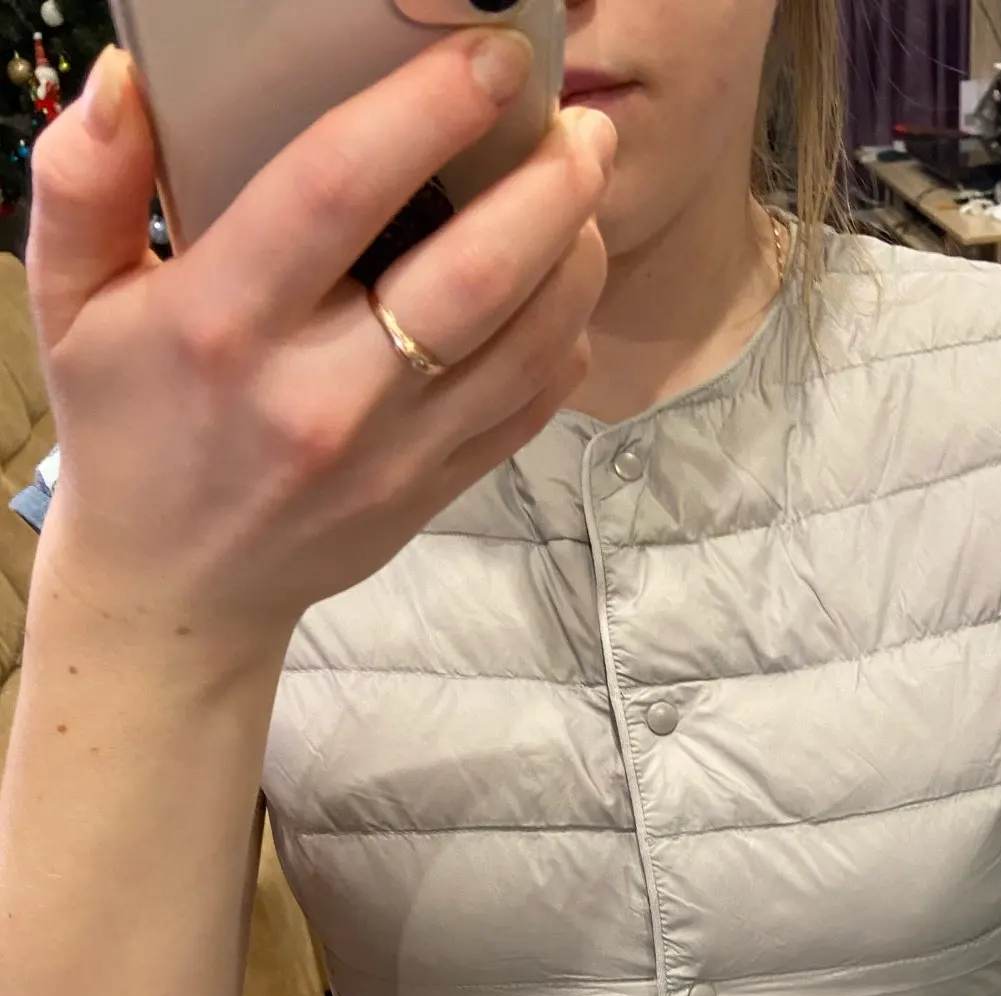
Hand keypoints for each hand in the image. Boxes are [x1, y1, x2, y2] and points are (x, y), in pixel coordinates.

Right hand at [26, 33, 614, 652]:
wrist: (177, 585)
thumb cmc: (128, 424)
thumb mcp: (68, 303)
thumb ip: (80, 184)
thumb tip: (125, 78)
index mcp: (224, 326)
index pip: (338, 192)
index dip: (426, 112)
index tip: (492, 58)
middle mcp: (321, 394)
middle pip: (472, 275)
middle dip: (545, 185)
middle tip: (581, 122)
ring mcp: (392, 453)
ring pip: (525, 343)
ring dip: (575, 253)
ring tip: (584, 180)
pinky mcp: (434, 490)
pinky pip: (529, 406)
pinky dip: (567, 335)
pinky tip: (568, 277)